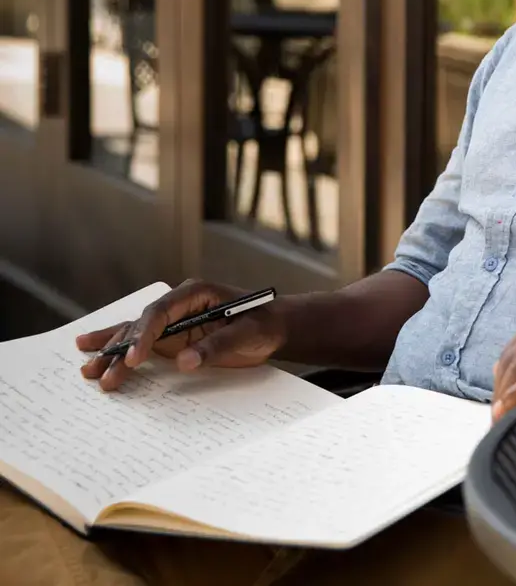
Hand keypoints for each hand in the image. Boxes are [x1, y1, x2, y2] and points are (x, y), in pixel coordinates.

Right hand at [76, 280, 288, 391]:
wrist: (275, 328)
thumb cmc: (265, 325)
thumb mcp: (248, 334)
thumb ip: (217, 346)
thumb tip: (185, 362)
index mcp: (196, 293)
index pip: (161, 312)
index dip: (144, 334)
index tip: (134, 358)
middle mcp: (179, 305)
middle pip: (142, 324)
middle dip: (120, 349)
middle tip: (100, 374)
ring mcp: (173, 321)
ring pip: (135, 334)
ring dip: (112, 352)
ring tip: (88, 370)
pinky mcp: (172, 338)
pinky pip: (141, 342)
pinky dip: (119, 348)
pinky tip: (91, 351)